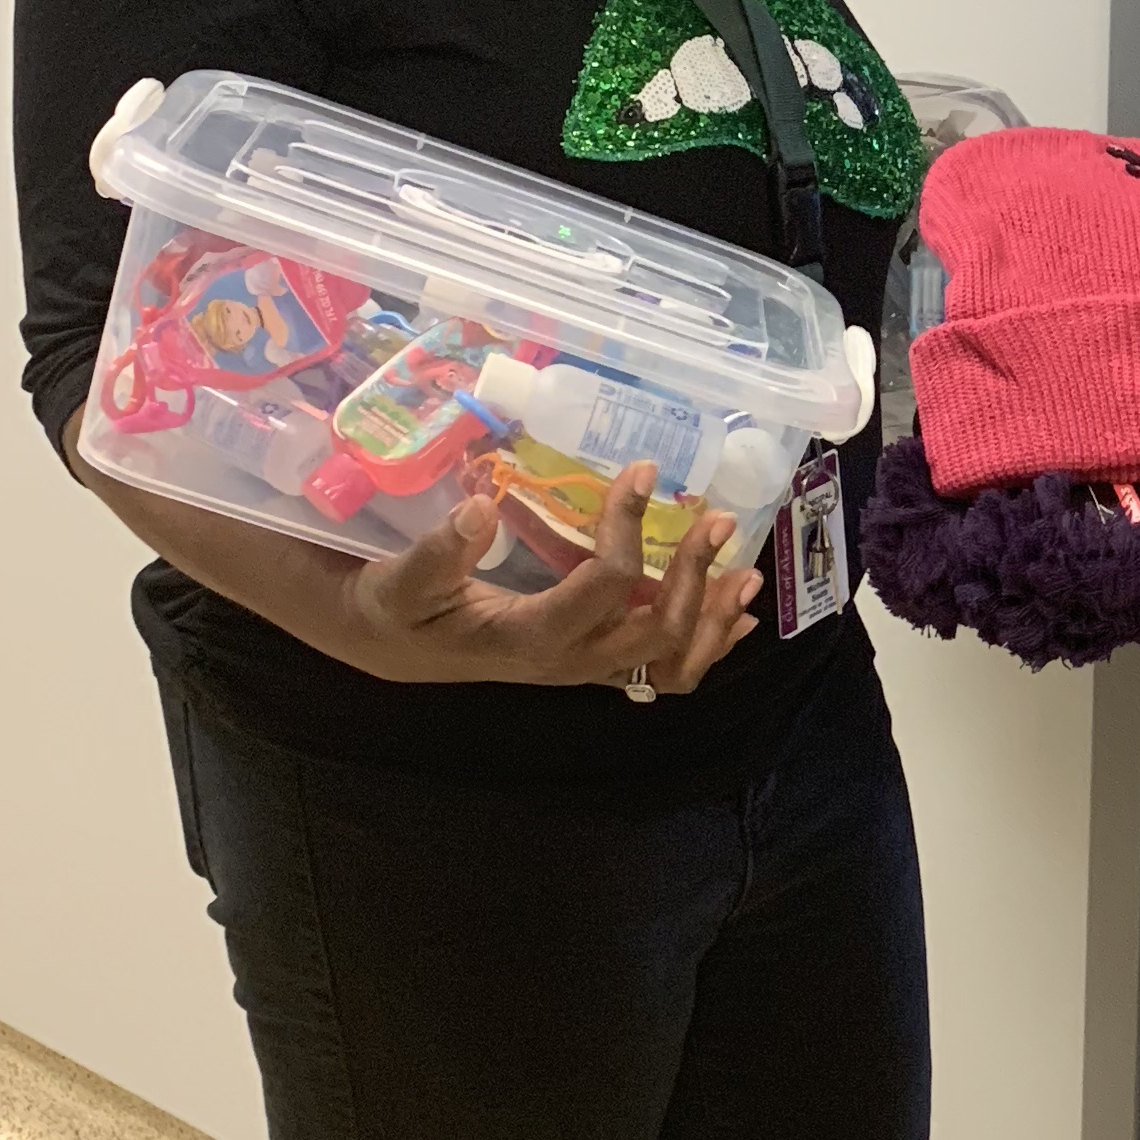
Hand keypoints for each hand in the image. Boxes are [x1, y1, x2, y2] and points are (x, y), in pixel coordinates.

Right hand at [337, 465, 760, 690]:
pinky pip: (662, 667)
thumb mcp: (402, 579)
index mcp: (530, 637)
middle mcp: (568, 662)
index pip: (605, 587)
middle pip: (658, 632)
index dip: (629, 528)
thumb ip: (438, 551)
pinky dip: (706, 641)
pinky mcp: (588, 660)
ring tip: (746, 572)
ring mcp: (583, 667)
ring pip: (671, 662)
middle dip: (696, 576)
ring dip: (715, 620)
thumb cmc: (398, 607)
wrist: (392, 644)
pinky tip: (736, 613)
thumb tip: (480, 507)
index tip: (641, 472)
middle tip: (717, 519)